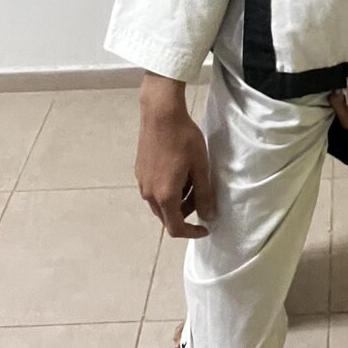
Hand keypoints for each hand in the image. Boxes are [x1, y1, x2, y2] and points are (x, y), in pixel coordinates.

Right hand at [136, 72, 216, 238]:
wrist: (161, 114)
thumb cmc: (184, 140)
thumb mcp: (200, 167)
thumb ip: (204, 195)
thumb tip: (208, 217)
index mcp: (165, 196)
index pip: (176, 228)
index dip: (192, 232)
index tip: (206, 227)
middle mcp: (149, 194)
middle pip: (167, 216)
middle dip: (186, 213)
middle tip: (203, 196)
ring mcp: (142, 182)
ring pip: (160, 202)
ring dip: (177, 200)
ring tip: (192, 179)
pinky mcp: (139, 171)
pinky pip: (155, 189)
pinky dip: (168, 189)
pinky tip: (179, 170)